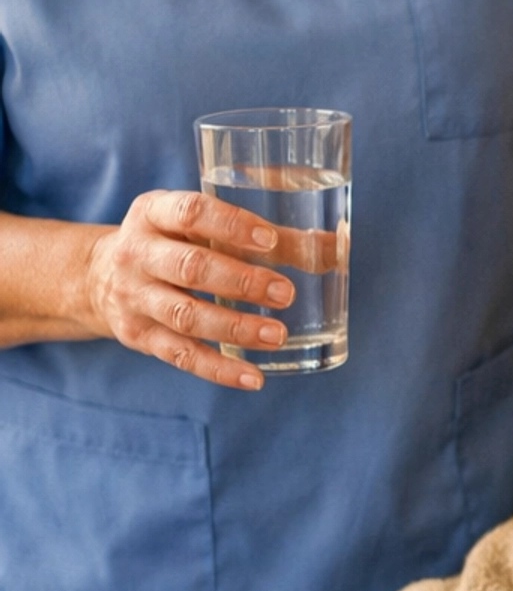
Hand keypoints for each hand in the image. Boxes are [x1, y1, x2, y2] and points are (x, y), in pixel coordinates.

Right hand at [83, 188, 295, 387]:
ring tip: (278, 334)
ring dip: (235, 327)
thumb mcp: (201, 224)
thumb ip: (267, 235)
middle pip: (189, 268)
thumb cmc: (173, 242)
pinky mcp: (138, 335)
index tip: (270, 240)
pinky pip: (181, 356)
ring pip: (185, 315)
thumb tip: (338, 246)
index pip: (191, 212)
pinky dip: (219, 370)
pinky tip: (253, 378)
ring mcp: (134, 297)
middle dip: (240, 281)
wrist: (96, 277)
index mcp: (154, 212)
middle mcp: (137, 253)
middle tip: (285, 292)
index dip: (231, 225)